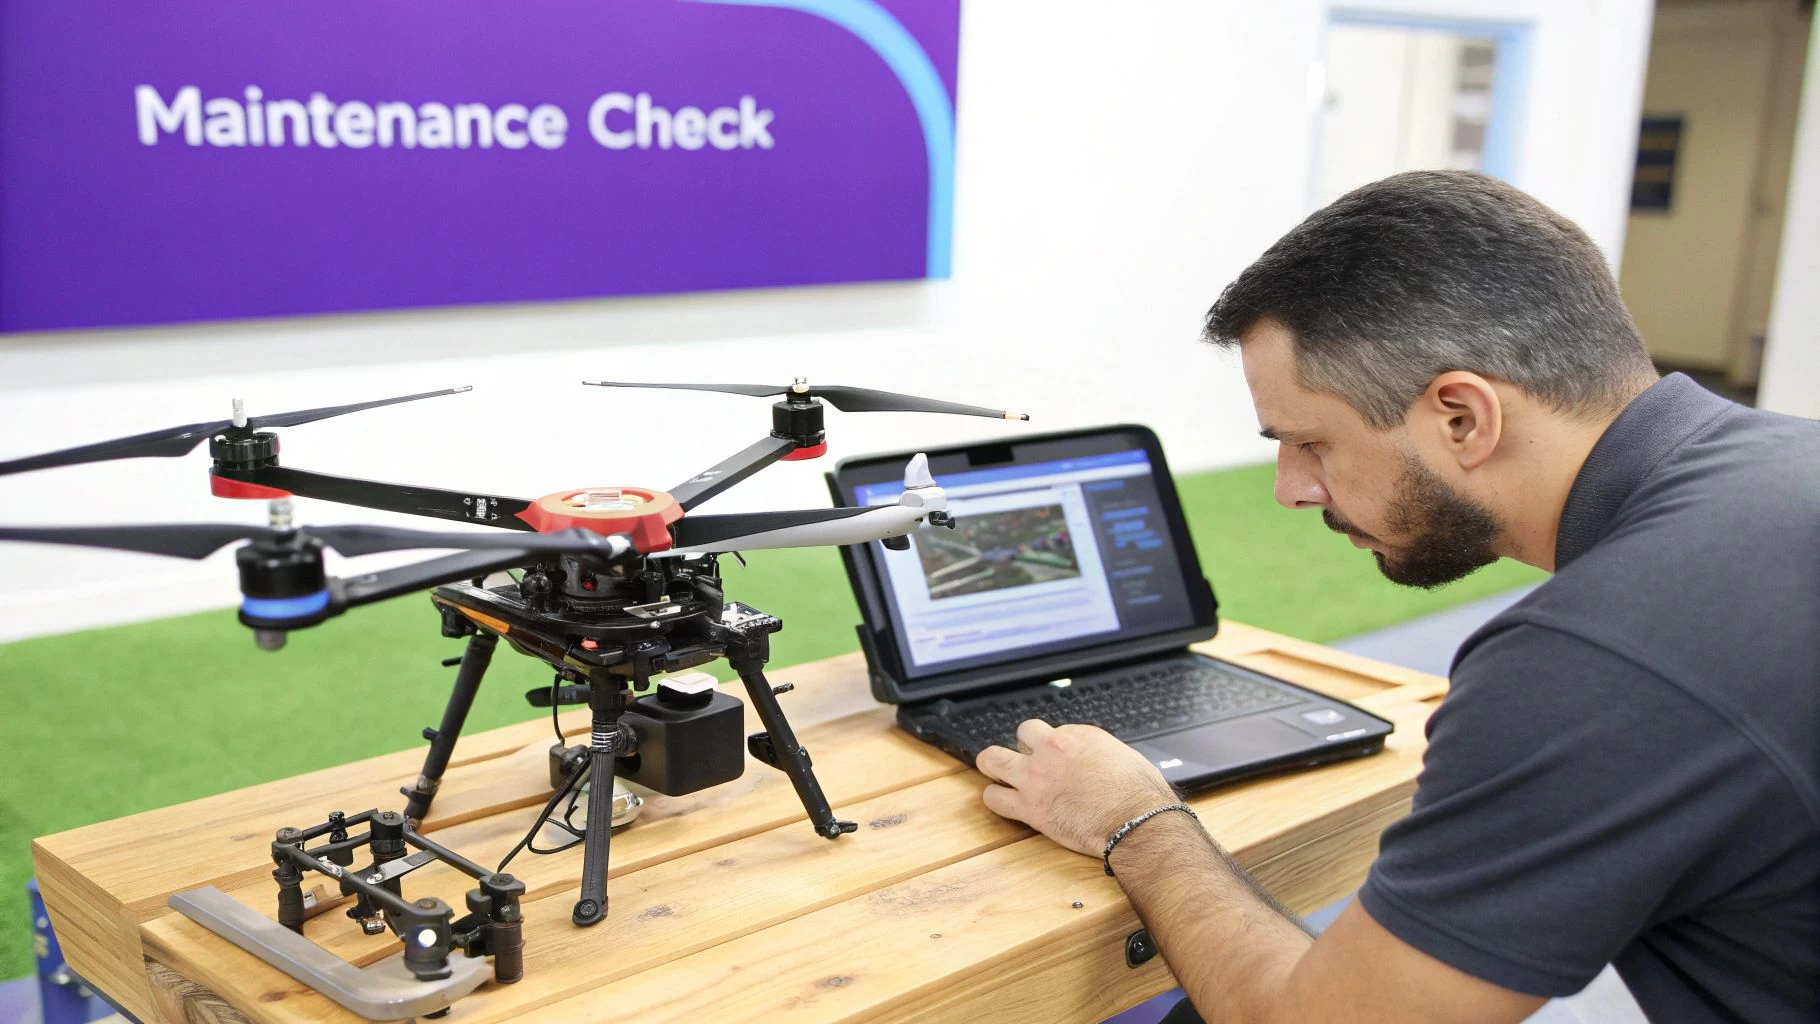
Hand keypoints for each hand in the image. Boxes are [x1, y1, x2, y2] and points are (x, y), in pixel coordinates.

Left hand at [975, 719, 1179, 856]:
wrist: (1135, 820)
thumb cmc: (1139, 794)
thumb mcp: (1123, 757)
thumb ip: (1099, 755)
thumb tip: (1095, 763)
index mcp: (1079, 735)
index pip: (1053, 733)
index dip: (1054, 748)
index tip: (1059, 761)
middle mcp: (1052, 748)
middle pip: (1021, 733)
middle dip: (1021, 746)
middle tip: (1024, 760)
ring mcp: (1036, 776)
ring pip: (992, 759)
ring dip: (994, 766)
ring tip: (998, 775)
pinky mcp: (1028, 806)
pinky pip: (994, 798)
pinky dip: (996, 799)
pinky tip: (1004, 802)